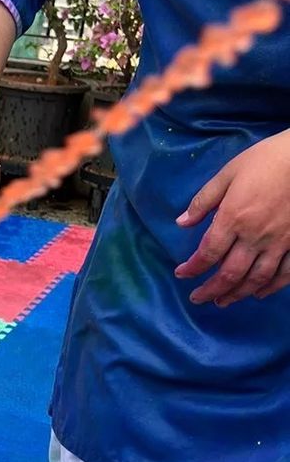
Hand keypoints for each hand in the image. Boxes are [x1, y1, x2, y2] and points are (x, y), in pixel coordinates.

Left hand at [175, 131, 289, 305]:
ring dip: (237, 294)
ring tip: (223, 301)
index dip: (192, 268)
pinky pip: (285, 273)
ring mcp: (280, 243)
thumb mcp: (229, 173)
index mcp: (233, 218)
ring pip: (256, 279)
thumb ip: (204, 200)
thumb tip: (181, 222)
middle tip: (198, 298)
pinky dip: (271, 287)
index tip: (182, 274)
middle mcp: (255, 236)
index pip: (207, 253)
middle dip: (210, 290)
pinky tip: (259, 293)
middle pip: (229, 273)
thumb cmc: (267, 160)